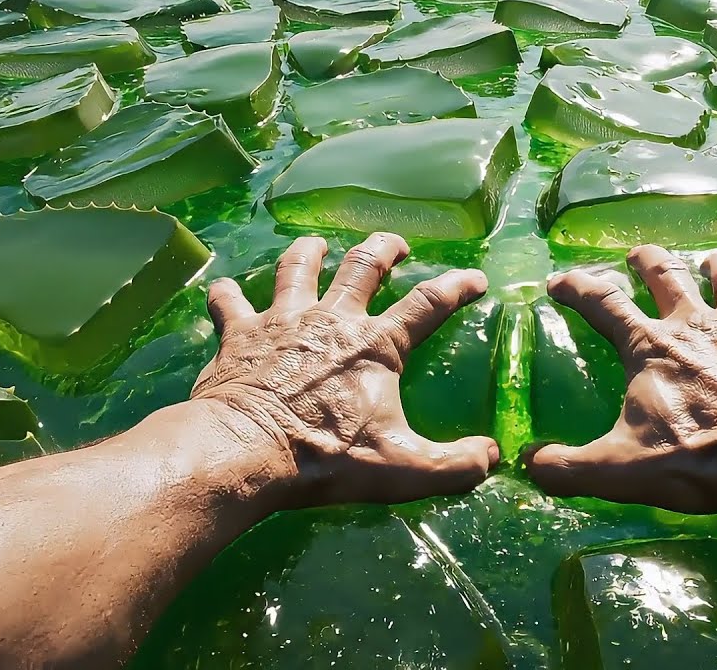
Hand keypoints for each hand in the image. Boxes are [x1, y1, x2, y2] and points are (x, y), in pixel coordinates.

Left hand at [191, 233, 498, 506]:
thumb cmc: (327, 456)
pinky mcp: (238, 334)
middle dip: (383, 250)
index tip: (475, 278)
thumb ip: (455, 465)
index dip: (456, 287)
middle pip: (362, 267)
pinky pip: (229, 303)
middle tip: (395, 245)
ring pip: (298, 269)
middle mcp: (332, 320)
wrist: (245, 449)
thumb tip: (492, 457)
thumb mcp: (403, 470)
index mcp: (376, 345)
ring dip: (309, 253)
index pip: (428, 304)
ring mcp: (282, 321)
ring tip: (316, 245)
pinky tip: (224, 289)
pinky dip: (227, 294)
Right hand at [524, 245, 716, 513]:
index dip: (578, 288)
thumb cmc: (696, 458)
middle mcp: (696, 325)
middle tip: (639, 254)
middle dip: (649, 261)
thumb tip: (530, 466)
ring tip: (715, 261)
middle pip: (668, 276)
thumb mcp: (619, 470)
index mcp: (650, 348)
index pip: (603, 304)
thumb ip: (569, 468)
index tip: (559, 280)